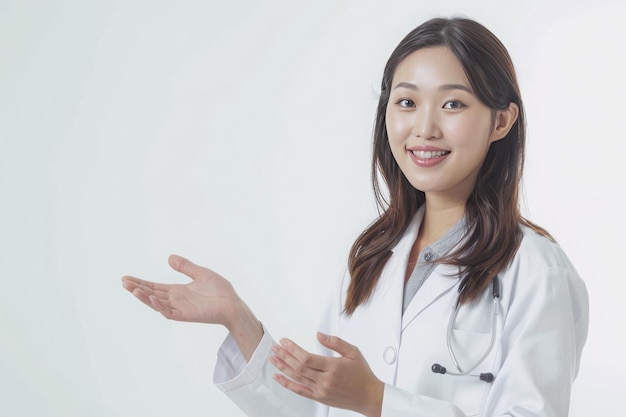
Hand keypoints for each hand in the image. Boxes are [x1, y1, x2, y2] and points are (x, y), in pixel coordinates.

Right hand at [122, 254, 241, 325]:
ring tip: (131, 289)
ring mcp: (179, 308)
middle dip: (137, 288)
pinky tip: (151, 298)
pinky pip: (168, 312)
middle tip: (123, 282)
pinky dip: (159, 306)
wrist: (232, 303)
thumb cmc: (219, 290)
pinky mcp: (185, 315)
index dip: (141, 282)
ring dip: (144, 297)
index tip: (126, 278)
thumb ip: (185, 266)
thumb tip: (169, 257)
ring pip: (156, 303)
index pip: (154, 286)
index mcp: (178, 291)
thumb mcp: (200, 273)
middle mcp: (175, 300)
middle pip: (151, 294)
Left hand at [269, 332, 383, 416]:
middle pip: (298, 367)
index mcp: (333, 367)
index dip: (293, 349)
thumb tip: (319, 334)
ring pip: (297, 378)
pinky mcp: (319, 397)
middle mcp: (325, 380)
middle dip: (284, 356)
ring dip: (283, 367)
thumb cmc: (362, 374)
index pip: (306, 357)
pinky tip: (278, 377)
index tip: (284, 341)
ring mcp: (321, 390)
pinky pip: (299, 391)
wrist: (369, 397)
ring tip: (273, 358)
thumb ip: (335, 342)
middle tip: (275, 347)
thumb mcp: (353, 352)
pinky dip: (287, 384)